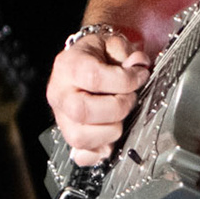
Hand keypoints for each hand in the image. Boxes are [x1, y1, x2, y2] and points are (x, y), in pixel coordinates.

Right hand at [45, 27, 150, 165]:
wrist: (83, 62)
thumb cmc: (98, 56)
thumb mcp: (111, 43)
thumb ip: (126, 53)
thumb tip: (138, 65)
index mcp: (68, 66)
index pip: (93, 78)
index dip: (124, 81)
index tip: (139, 77)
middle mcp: (59, 93)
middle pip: (83, 111)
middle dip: (118, 107)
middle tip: (130, 98)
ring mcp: (61, 118)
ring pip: (81, 137)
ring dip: (111, 130)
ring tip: (120, 116)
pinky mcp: (68, 136)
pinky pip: (81, 155)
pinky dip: (99, 151)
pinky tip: (110, 138)